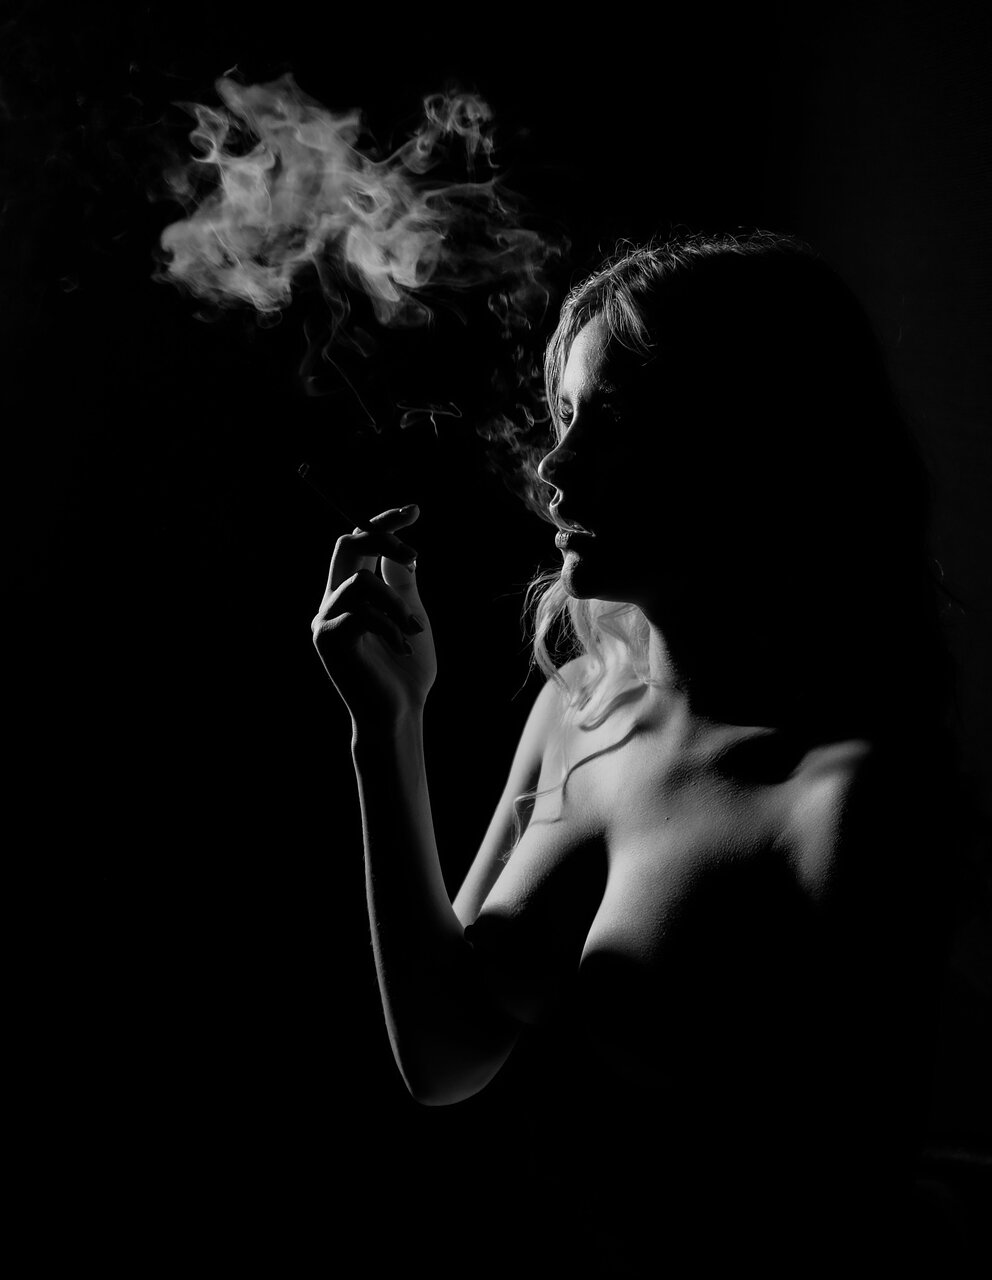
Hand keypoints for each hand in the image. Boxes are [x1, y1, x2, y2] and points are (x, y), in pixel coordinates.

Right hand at [312, 504, 435, 728]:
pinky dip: (391, 628)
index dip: (383, 523)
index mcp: (352, 595)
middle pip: (347, 545)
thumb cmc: (406, 670)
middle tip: (415, 557)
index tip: (413, 510)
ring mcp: (326, 619)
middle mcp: (332, 602)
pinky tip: (403, 648)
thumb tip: (403, 551)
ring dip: (397, 605)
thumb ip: (401, 584)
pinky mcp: (328, 639)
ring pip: (362, 583)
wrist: (399, 712)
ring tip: (414, 631)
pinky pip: (363, 613)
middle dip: (384, 541)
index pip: (359, 545)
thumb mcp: (410, 616)